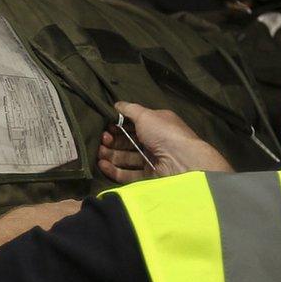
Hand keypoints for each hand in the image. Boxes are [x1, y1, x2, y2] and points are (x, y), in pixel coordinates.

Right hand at [97, 102, 234, 181]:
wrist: (181, 161)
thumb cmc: (164, 133)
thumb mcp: (145, 115)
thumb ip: (129, 109)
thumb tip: (116, 104)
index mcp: (155, 125)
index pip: (132, 125)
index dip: (118, 125)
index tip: (105, 125)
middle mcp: (153, 142)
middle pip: (127, 142)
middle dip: (112, 140)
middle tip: (101, 139)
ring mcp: (150, 160)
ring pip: (125, 158)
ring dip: (110, 154)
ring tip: (98, 152)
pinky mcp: (147, 177)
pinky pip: (127, 174)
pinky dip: (114, 170)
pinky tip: (102, 164)